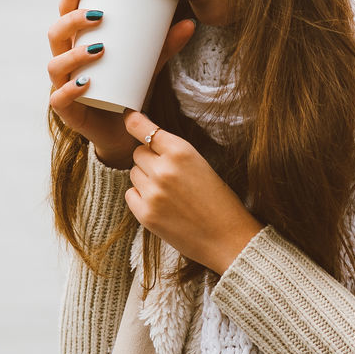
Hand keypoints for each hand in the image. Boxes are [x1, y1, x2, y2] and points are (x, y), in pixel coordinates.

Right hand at [47, 0, 196, 168]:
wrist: (123, 132)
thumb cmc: (127, 89)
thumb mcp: (147, 64)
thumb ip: (164, 46)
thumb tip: (190, 23)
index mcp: (77, 43)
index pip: (66, 13)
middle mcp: (65, 62)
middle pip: (55, 34)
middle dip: (72, 21)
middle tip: (98, 16)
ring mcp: (62, 86)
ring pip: (55, 65)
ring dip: (74, 54)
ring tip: (99, 49)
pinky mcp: (67, 112)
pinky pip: (59, 99)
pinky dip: (70, 89)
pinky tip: (86, 83)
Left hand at [122, 109, 262, 274]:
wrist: (227, 238)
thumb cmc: (218, 199)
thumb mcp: (200, 163)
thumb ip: (173, 151)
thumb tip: (147, 141)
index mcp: (181, 151)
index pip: (144, 129)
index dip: (134, 121)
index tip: (127, 116)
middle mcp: (163, 169)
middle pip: (138, 153)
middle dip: (149, 160)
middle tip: (169, 174)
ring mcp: (152, 192)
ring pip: (134, 174)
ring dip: (145, 179)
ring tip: (169, 193)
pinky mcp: (145, 214)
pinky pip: (130, 194)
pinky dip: (141, 198)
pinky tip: (161, 205)